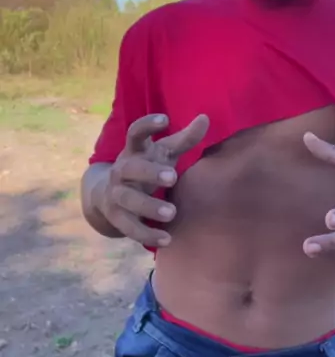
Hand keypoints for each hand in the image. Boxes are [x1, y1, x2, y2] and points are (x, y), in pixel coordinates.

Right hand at [101, 113, 208, 247]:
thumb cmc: (147, 167)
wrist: (107, 195)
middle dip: (149, 172)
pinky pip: (129, 226)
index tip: (164, 119)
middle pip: (130, 168)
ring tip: (172, 213)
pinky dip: (146, 234)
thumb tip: (205, 118)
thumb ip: (185, 138)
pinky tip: (167, 239)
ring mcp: (116, 193)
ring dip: (148, 206)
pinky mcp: (116, 216)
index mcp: (135, 150)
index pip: (135, 133)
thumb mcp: (164, 152)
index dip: (147, 125)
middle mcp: (121, 170)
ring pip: (127, 199)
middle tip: (172, 177)